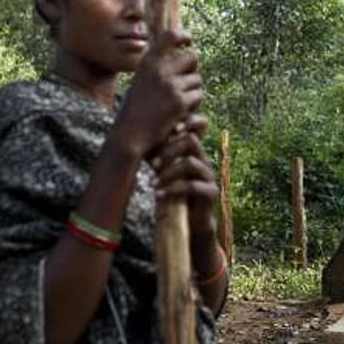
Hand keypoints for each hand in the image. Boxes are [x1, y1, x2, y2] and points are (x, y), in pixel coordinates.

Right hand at [115, 29, 202, 156]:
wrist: (130, 134)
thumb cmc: (136, 109)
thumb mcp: (141, 80)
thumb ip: (157, 68)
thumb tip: (183, 54)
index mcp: (148, 62)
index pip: (170, 36)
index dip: (184, 35)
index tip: (189, 41)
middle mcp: (159, 70)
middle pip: (192, 57)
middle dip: (193, 69)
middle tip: (187, 81)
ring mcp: (170, 85)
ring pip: (197, 80)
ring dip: (193, 90)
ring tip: (180, 101)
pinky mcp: (180, 102)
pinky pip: (197, 96)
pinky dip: (193, 104)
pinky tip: (181, 112)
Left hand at [149, 115, 215, 237]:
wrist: (189, 221)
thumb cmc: (174, 193)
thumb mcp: (166, 172)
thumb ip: (159, 156)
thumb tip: (133, 139)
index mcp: (194, 152)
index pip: (198, 126)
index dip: (186, 122)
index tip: (166, 130)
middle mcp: (204, 160)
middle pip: (191, 141)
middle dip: (169, 150)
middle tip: (152, 164)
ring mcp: (208, 176)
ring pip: (190, 162)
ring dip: (169, 171)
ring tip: (154, 182)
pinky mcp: (210, 192)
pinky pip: (191, 186)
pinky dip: (172, 190)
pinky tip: (158, 195)